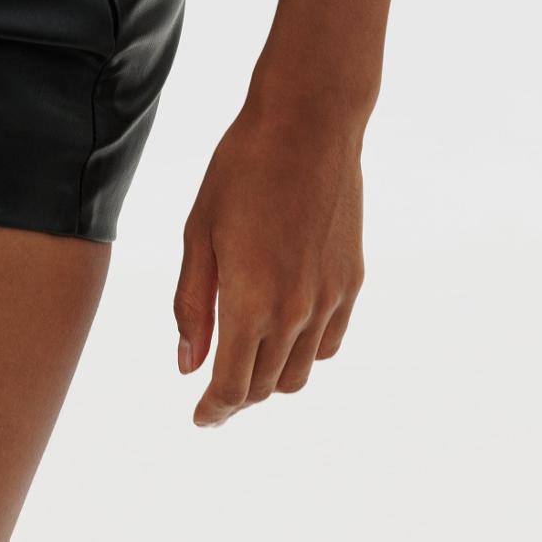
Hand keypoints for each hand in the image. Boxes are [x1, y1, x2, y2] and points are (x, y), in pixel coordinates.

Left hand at [172, 91, 365, 426]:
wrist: (308, 123)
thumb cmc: (241, 168)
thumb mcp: (199, 231)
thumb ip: (193, 303)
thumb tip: (189, 366)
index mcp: (249, 302)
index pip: (231, 387)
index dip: (213, 411)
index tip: (202, 418)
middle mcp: (295, 312)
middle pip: (265, 386)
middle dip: (237, 396)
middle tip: (216, 387)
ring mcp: (329, 299)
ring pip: (300, 372)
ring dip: (272, 377)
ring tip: (249, 358)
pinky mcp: (352, 282)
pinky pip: (329, 343)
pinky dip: (305, 352)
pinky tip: (286, 331)